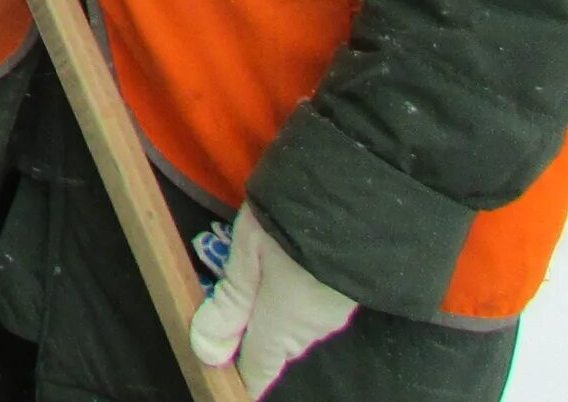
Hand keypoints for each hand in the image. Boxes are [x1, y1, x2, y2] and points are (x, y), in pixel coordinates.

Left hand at [188, 205, 358, 397]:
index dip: (239, 373)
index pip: (258, 369)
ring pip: (294, 328)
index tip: (222, 368)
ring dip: (273, 313)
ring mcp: (334, 314)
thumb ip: (229, 301)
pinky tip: (287, 272)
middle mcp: (311, 330)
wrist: (361, 193)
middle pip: (274, 347)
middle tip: (226, 309)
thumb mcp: (248, 251)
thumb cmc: (292, 219)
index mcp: (282, 326)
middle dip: (251, 336)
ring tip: (255, 279)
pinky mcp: (349, 294)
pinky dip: (293, 300)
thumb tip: (206, 349)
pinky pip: (312, 311)